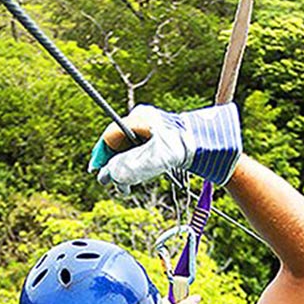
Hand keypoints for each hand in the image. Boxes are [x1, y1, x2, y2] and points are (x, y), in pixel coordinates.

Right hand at [88, 104, 241, 191]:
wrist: (207, 145)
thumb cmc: (181, 148)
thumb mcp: (150, 161)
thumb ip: (125, 169)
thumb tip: (106, 177)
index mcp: (137, 117)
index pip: (110, 137)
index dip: (101, 157)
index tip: (96, 173)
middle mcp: (141, 118)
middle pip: (118, 144)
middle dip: (114, 166)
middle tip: (116, 185)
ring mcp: (150, 126)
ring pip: (128, 149)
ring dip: (126, 168)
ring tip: (128, 186)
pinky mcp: (158, 135)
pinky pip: (139, 150)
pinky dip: (137, 164)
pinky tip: (140, 177)